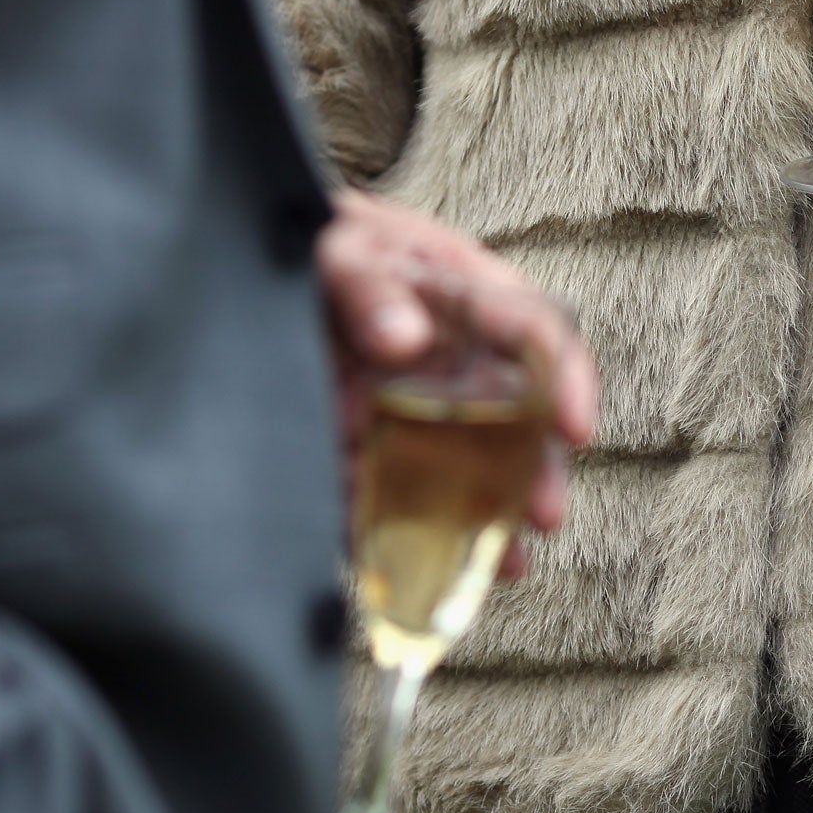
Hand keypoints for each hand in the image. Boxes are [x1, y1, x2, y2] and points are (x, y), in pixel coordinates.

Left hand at [317, 190, 598, 573]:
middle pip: (512, 417)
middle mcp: (449, 359)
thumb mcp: (338, 245)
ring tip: (496, 564)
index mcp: (462, 296)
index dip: (565, 378)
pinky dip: (389, 535)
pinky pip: (380, 497)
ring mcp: (406, 409)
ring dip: (482, 516)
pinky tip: (402, 572)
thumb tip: (404, 340)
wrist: (237, 263)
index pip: (534, 331)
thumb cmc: (314, 240)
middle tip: (544, 515)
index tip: (575, 427)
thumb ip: (367, 284)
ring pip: (458, 468)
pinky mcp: (357, 450)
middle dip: (534, 469)